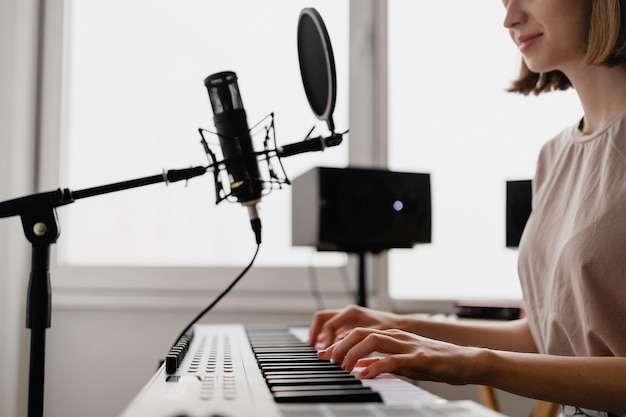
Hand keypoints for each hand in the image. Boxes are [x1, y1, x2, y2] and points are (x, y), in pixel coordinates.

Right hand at [308, 305, 401, 347]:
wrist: (400, 325)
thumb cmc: (389, 328)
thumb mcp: (373, 335)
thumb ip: (355, 339)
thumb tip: (338, 346)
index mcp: (351, 312)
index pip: (329, 325)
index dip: (327, 341)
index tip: (328, 355)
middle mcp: (346, 312)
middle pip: (322, 318)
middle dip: (314, 332)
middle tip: (312, 348)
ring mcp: (346, 317)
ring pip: (325, 322)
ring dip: (319, 334)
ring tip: (315, 349)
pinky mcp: (348, 324)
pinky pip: (332, 328)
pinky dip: (326, 337)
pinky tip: (326, 348)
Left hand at [317, 327, 480, 384]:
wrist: (465, 361)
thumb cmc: (435, 363)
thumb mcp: (402, 363)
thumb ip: (381, 362)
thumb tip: (359, 367)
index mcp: (391, 336)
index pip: (358, 334)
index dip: (338, 342)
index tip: (322, 354)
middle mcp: (396, 336)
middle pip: (360, 332)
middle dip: (340, 345)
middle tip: (328, 360)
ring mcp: (407, 345)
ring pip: (372, 340)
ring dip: (353, 353)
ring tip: (342, 367)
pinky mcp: (418, 357)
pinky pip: (393, 360)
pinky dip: (376, 366)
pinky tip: (365, 375)